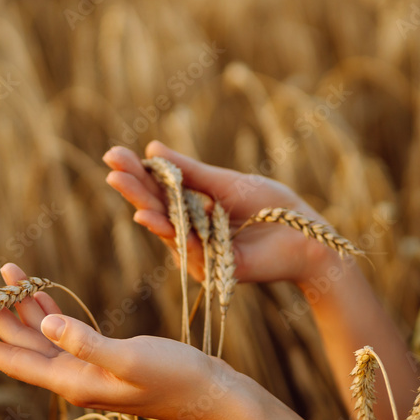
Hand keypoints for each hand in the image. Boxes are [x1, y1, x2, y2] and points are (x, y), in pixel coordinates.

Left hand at [0, 263, 243, 419]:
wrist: (213, 396)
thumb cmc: (178, 378)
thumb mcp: (132, 358)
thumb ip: (87, 343)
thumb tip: (47, 326)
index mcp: (75, 381)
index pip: (18, 362)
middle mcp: (75, 378)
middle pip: (23, 345)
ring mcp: (90, 370)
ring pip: (43, 336)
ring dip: (21, 308)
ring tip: (0, 275)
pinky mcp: (107, 359)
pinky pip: (66, 333)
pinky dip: (51, 312)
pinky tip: (42, 295)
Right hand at [104, 141, 342, 286]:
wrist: (307, 234)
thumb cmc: (272, 206)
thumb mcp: (225, 183)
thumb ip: (190, 172)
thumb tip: (153, 147)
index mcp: (193, 210)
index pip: (159, 191)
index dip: (137, 174)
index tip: (113, 155)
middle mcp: (192, 234)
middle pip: (158, 211)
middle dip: (134, 190)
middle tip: (111, 170)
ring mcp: (202, 255)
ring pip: (169, 231)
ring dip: (147, 210)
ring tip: (126, 191)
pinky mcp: (217, 271)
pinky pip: (192, 251)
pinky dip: (174, 234)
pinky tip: (152, 216)